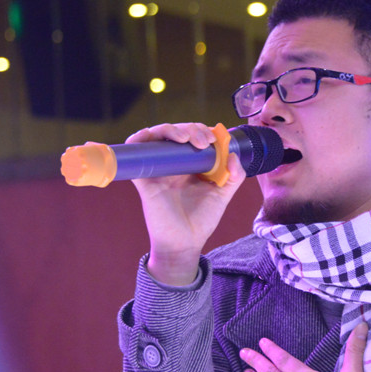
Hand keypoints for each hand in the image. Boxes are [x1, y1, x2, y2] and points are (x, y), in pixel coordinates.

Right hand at [127, 123, 245, 285]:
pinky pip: (136, 153)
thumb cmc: (201, 220)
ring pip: (156, 136)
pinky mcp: (145, 178)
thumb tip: (234, 155)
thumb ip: (234, 176)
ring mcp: (157, 169)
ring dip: (170, 129)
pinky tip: (152, 136)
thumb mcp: (223, 194)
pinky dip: (139, 138)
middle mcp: (172, 163)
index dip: (201, 130)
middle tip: (203, 142)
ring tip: (187, 139)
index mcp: (189, 164)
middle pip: (175, 132)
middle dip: (191, 129)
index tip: (213, 139)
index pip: (191, 136)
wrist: (185, 242)